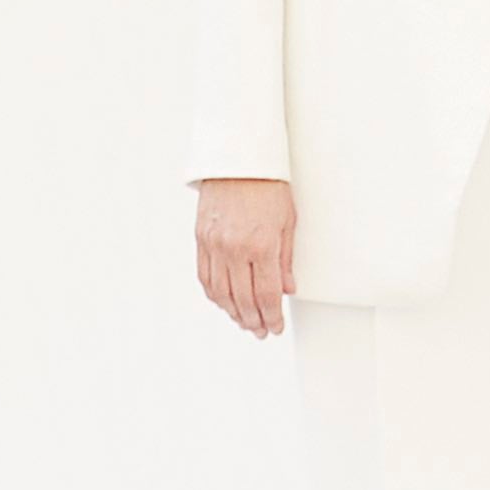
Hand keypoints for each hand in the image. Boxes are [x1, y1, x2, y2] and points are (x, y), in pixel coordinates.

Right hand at [194, 175, 293, 340]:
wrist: (237, 157)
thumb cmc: (267, 184)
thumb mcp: (288, 221)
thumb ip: (286, 259)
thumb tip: (287, 289)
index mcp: (261, 245)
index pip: (267, 295)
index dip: (272, 316)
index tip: (275, 328)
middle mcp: (234, 249)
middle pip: (243, 299)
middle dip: (253, 320)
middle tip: (261, 332)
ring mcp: (214, 245)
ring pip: (220, 293)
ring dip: (232, 312)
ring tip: (243, 322)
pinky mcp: (201, 239)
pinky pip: (205, 276)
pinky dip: (214, 295)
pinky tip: (224, 302)